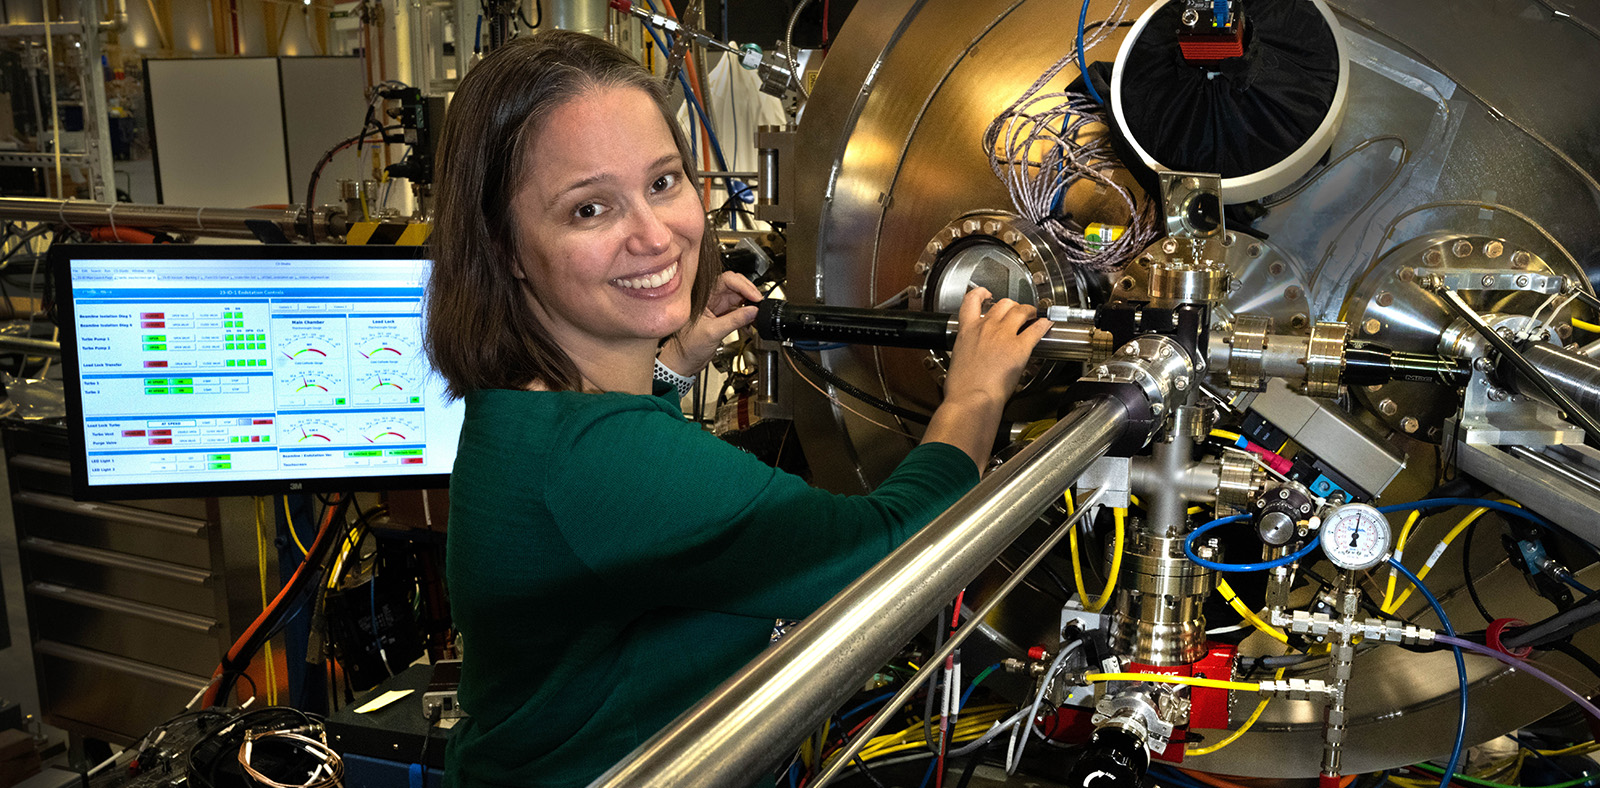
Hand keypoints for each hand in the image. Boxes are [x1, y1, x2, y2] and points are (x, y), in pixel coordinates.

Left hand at [659, 271, 762, 375]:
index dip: (743, 285)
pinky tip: (750, 324)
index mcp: (704, 296)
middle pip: (736, 285)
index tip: (755, 297)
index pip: (727, 279)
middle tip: (759, 303)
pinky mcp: (723, 316)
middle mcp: (711, 298)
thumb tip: (753, 311)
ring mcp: (717, 306)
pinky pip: (739, 311)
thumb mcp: (713, 332)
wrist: (684, 361)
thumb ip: (734, 320)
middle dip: (749, 293)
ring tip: (757, 315)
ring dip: (750, 305)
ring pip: (739, 298)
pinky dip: (747, 316)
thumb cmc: (688, 346)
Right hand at [941, 287, 1052, 409]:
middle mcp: (986, 327)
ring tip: (1034, 315)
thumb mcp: (957, 359)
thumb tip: (972, 354)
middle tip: (1017, 312)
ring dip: (1029, 310)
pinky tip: (1047, 324)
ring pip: (1021, 310)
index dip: (981, 293)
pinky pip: (1037, 329)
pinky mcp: (1020, 347)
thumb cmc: (962, 387)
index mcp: (967, 330)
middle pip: (1004, 303)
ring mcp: (1004, 335)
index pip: (972, 300)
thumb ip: (968, 349)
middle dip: (1012, 305)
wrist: (971, 398)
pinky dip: (1044, 324)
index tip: (987, 294)